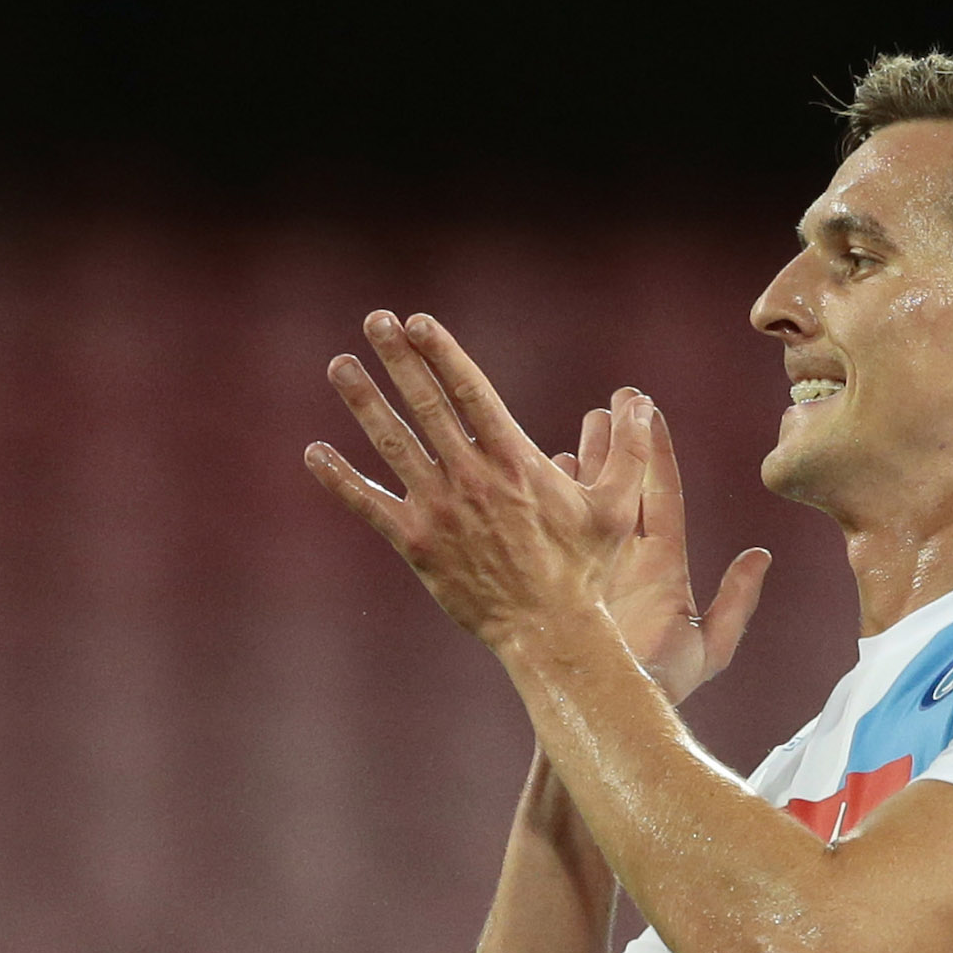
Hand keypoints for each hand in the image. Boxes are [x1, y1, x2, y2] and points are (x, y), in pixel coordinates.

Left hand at [304, 312, 644, 650]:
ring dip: (363, 402)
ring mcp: (439, 510)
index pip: (470, 392)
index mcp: (514, 461)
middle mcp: (471, 478)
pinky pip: (369, 506)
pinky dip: (339, 479)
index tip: (417, 322)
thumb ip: (630, 450)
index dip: (442, 353)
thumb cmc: (584, 569)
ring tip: (339, 366)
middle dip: (398, 359)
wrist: (548, 630)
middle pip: (426, 405)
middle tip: (374, 322)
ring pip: (393, 445)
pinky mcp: (416, 545)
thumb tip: (639, 402)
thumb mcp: (618, 507)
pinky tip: (313, 452)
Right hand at [553, 389, 769, 703]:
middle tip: (610, 401)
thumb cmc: (657, 689)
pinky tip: (540, 470)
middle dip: (615, 442)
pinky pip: (553, 529)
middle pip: (620, 486)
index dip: (655, 451)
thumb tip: (758, 556)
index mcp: (662, 564)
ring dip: (580, 461)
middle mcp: (625, 558)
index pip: (659, 494)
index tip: (648, 409)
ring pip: (584, 501)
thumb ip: (736, 603)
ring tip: (578, 427)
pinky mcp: (560, 578)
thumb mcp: (709, 648)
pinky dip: (547, 499)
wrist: (604, 716)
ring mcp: (590, 566)